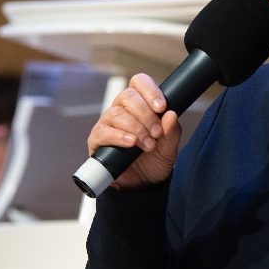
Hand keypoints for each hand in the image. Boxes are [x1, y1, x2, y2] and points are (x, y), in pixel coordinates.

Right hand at [86, 73, 181, 189]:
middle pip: (127, 96)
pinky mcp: (97, 140)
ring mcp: (107, 124)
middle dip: (145, 114)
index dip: (149, 90)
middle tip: (157, 133)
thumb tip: (171, 114)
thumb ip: (171, 132)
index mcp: (140, 105)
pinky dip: (118, 136)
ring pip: (116, 113)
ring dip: (135, 128)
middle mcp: (122, 110)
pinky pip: (103, 132)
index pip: (139, 83)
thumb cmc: (154, 161)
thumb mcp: (169, 148)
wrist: (142, 186)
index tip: (161, 107)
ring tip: (147, 145)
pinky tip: (130, 143)